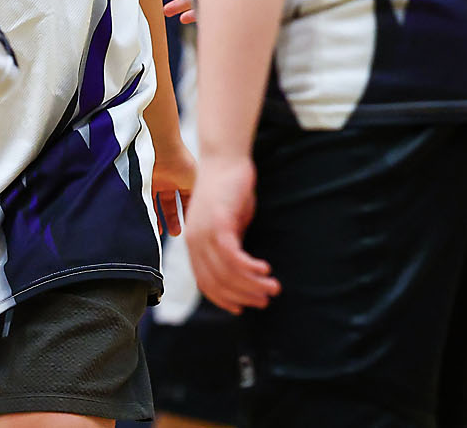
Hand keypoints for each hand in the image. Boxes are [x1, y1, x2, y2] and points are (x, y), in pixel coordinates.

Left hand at [151, 137, 196, 236]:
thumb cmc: (183, 163)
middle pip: (173, 204)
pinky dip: (150, 212)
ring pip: (160, 204)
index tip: (191, 228)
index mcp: (187, 180)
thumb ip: (198, 200)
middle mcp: (173, 181)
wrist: (164, 148)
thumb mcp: (196, 184)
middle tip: (176, 234)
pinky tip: (154, 224)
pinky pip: (148, 200)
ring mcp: (160, 181)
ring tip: (162, 233)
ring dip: (161, 218)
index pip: (188, 200)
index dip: (189, 214)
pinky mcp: (147, 182)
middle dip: (174, 219)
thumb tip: (206, 217)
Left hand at [183, 154, 278, 314]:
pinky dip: (250, 268)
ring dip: (252, 285)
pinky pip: (233, 256)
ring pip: (227, 272)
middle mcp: (195, 241)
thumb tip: (243, 270)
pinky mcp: (218, 222)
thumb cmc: (230, 190)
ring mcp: (204, 232)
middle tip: (265, 301)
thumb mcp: (229, 223)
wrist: (225, 158)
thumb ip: (231, 246)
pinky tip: (265, 270)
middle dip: (243, 296)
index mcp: (194, 243)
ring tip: (272, 288)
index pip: (205, 282)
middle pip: (217, 282)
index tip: (242, 309)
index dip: (224, 299)